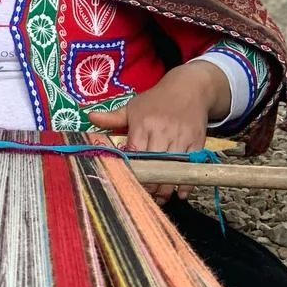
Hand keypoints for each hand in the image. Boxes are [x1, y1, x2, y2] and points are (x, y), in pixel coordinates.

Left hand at [88, 61, 229, 204]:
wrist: (189, 88)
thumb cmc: (156, 100)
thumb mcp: (133, 106)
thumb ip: (112, 118)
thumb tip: (89, 117)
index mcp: (142, 124)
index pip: (135, 154)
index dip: (133, 172)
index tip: (128, 185)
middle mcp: (162, 131)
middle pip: (155, 166)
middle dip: (150, 184)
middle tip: (144, 196)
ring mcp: (181, 137)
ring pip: (173, 169)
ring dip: (166, 188)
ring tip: (159, 198)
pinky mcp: (197, 142)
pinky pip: (190, 166)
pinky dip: (185, 183)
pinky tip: (178, 193)